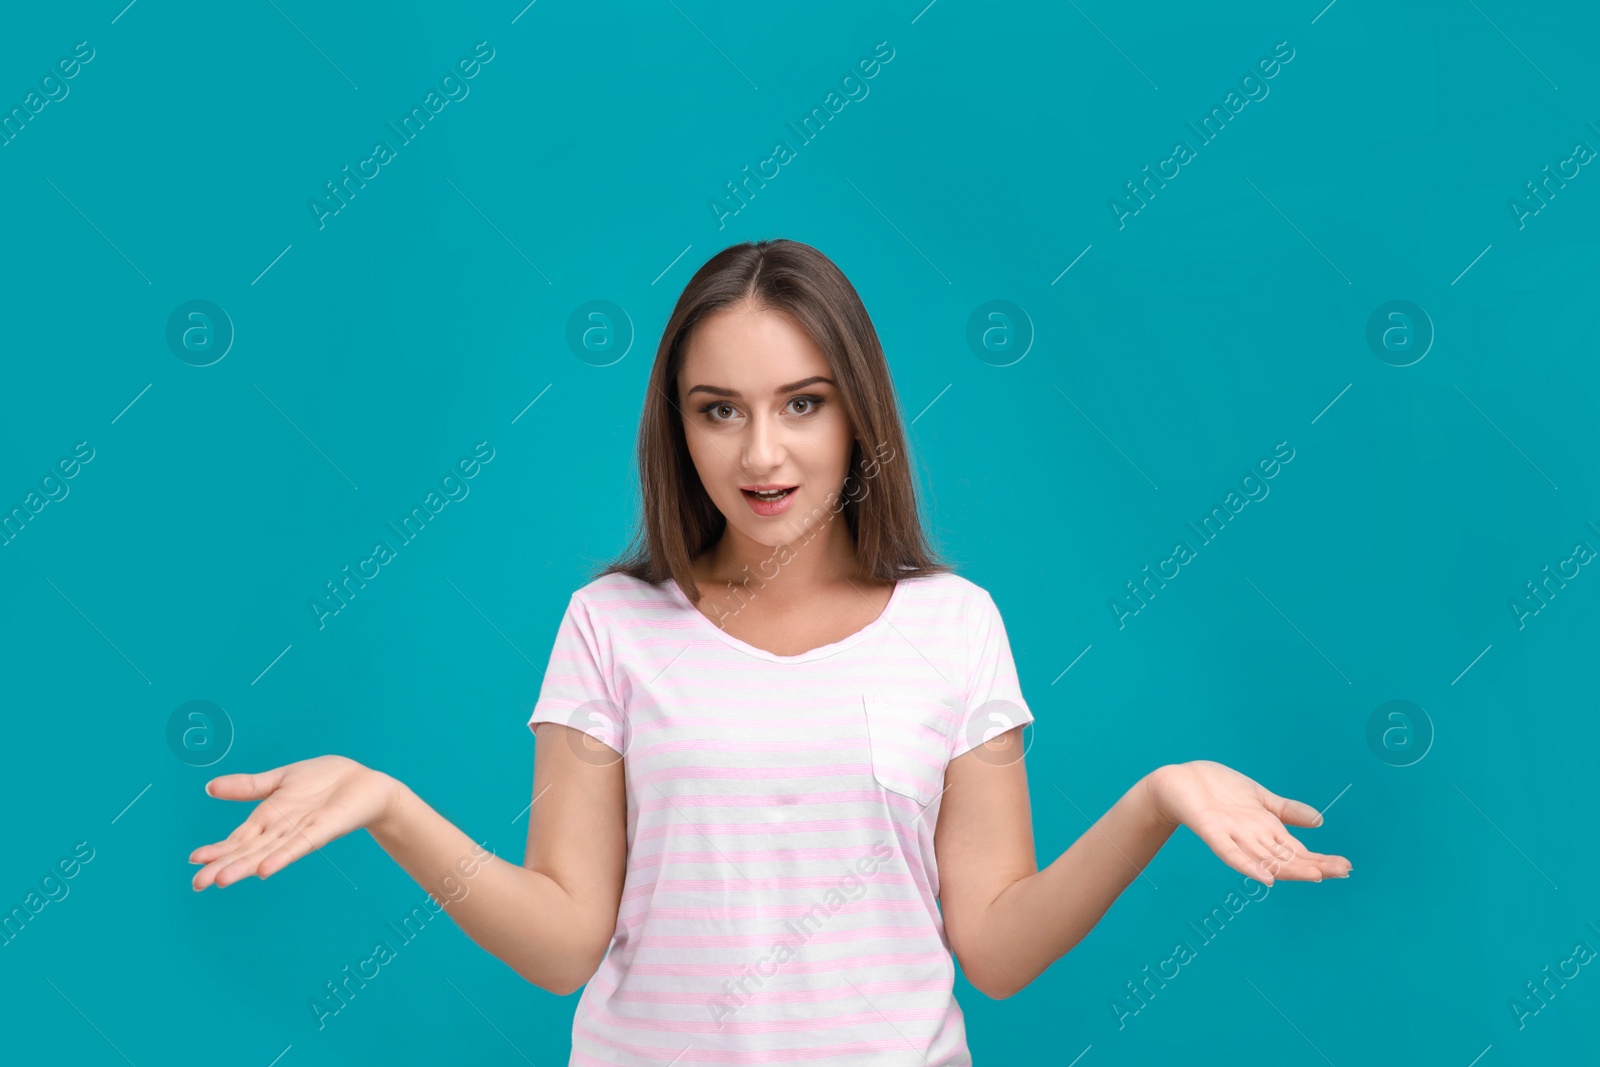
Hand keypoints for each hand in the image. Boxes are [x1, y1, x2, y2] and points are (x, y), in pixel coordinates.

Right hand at [188, 755, 398, 889]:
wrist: (363, 781)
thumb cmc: (324, 781)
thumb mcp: (280, 778)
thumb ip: (248, 786)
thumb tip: (210, 787)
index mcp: (268, 819)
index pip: (238, 838)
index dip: (217, 849)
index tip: (193, 860)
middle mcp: (281, 831)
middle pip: (248, 851)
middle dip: (223, 866)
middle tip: (196, 884)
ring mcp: (301, 832)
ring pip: (268, 853)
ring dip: (245, 867)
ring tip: (221, 880)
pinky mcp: (323, 829)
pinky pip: (301, 846)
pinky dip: (282, 858)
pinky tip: (264, 871)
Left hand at [1145, 760, 1350, 883]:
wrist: (1180, 780)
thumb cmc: (1219, 789)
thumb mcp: (1259, 798)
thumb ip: (1286, 811)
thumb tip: (1319, 822)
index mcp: (1266, 830)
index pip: (1298, 851)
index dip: (1321, 859)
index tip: (1346, 867)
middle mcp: (1252, 838)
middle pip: (1287, 858)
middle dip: (1314, 865)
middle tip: (1341, 872)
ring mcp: (1233, 836)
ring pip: (1265, 859)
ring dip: (1289, 869)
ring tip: (1315, 876)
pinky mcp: (1212, 831)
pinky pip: (1230, 853)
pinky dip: (1247, 865)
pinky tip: (1264, 877)